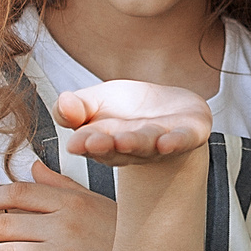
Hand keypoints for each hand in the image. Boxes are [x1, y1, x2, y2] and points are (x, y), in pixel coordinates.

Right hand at [55, 81, 210, 165]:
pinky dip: (175, 142)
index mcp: (106, 143)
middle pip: (118, 149)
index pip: (91, 145)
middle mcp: (132, 149)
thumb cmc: (128, 110)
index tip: (75, 143)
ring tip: (125, 139)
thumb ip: (75, 107)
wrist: (170, 110)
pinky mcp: (188, 135)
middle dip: (107, 145)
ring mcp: (160, 144)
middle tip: (96, 142)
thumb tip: (62, 102)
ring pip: (147, 145)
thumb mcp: (96, 101)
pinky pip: (182, 140)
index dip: (84, 144)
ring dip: (136, 143)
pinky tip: (167, 142)